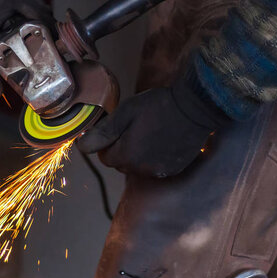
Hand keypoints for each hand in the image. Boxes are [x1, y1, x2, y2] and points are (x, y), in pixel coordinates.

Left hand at [77, 73, 227, 177]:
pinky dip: (154, 157)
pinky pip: (155, 168)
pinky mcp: (174, 169)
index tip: (117, 128)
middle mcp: (142, 169)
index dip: (108, 142)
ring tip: (150, 132)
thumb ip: (102, 133)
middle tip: (134, 127)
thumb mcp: (125, 113)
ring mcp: (159, 171)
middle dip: (122, 149)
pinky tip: (162, 140)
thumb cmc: (158, 106)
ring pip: (137, 167)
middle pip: (121, 164)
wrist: (195, 108)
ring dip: (138, 154)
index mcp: (127, 155)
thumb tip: (81, 146)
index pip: (105, 157)